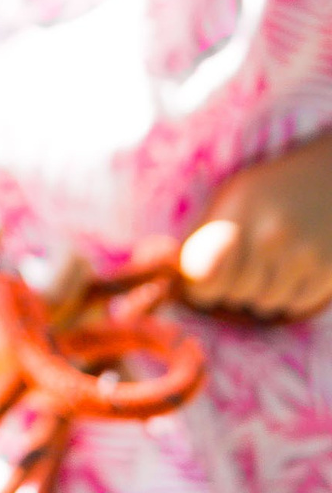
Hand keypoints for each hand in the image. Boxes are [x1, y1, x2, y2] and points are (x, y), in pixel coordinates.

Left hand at [181, 133, 331, 320]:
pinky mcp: (330, 269)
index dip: (201, 288)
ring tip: (269, 269)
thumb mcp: (235, 196)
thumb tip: (175, 272)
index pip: (203, 277)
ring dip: (263, 293)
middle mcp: (268, 235)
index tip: (205, 285)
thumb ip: (204, 232)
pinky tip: (293, 274)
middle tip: (243, 272)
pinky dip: (291, 297)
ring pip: (266, 302)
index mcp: (236, 212)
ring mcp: (303, 254)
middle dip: (234, 289)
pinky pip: (297, 304)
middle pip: (235, 293)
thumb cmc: (277, 188)